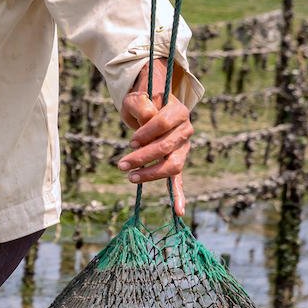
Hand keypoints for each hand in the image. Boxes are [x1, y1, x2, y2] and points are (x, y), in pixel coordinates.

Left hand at [118, 58, 193, 215]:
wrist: (152, 105)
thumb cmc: (143, 101)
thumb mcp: (137, 96)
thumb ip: (141, 104)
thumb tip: (148, 118)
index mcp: (178, 111)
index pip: (163, 124)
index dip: (146, 133)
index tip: (131, 140)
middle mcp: (185, 130)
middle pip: (167, 147)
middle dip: (142, 157)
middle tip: (121, 164)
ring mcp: (183, 147)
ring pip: (173, 165)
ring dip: (151, 173)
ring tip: (130, 177)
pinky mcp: (176, 160)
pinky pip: (179, 179)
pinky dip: (179, 195)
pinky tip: (178, 211)